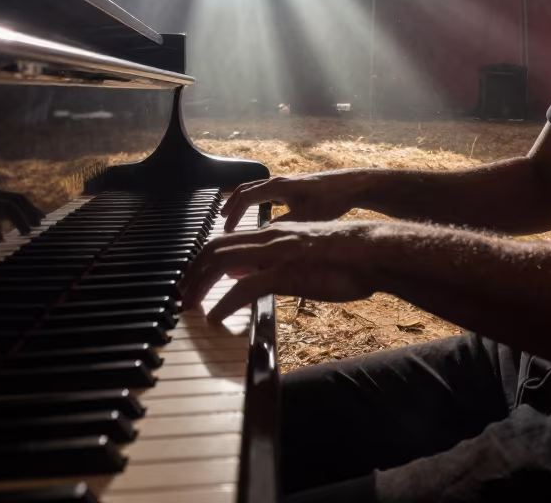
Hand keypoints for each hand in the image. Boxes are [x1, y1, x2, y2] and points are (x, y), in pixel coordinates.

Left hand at [180, 221, 382, 322]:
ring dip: (200, 285)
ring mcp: (275, 254)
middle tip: (180, 295)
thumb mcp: (298, 251)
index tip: (189, 279)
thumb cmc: (342, 255)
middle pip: (214, 249)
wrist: (370, 250)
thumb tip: (238, 272)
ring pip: (222, 263)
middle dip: (191, 272)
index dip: (200, 260)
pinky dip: (225, 302)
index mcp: (271, 233)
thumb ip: (268, 259)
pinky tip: (216, 317)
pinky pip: (245, 287)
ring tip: (189, 306)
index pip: (223, 241)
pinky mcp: (286, 273)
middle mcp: (268, 239)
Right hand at [220, 171, 370, 231]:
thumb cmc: (329, 201)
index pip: (244, 198)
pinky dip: (257, 201)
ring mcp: (286, 182)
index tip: (226, 230)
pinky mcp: (294, 187)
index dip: (232, 215)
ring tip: (235, 215)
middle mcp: (278, 181)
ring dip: (243, 201)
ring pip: (256, 189)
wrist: (350, 186)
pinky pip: (267, 191)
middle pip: (246, 189)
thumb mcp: (304, 219)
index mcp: (276, 187)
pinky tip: (263, 213)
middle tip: (221, 220)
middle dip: (231, 205)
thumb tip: (259, 242)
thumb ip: (280, 229)